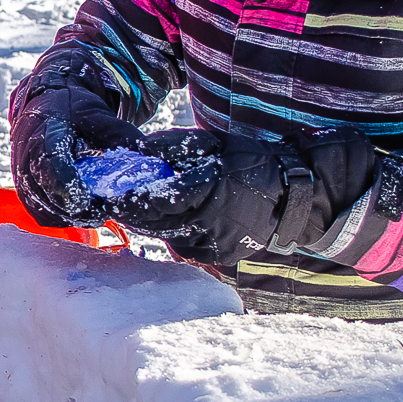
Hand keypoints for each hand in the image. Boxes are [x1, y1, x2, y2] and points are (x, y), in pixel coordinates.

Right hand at [9, 75, 145, 226]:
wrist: (46, 103)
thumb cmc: (71, 108)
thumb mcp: (97, 113)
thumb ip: (119, 133)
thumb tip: (148, 153)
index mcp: (44, 132)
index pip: (48, 162)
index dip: (64, 184)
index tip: (84, 201)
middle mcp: (26, 154)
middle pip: (42, 192)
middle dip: (72, 208)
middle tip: (102, 212)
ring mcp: (21, 172)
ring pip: (40, 206)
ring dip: (67, 215)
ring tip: (95, 214)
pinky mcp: (25, 186)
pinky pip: (38, 210)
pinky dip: (59, 216)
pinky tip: (79, 213)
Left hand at [112, 127, 380, 265]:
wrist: (292, 198)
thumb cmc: (251, 163)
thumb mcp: (213, 144)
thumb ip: (175, 147)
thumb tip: (139, 150)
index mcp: (206, 192)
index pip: (155, 200)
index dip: (130, 198)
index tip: (110, 193)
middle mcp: (207, 224)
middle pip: (155, 221)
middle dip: (134, 211)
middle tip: (115, 200)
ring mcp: (212, 244)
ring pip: (167, 235)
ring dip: (152, 222)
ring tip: (140, 207)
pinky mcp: (217, 256)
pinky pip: (184, 245)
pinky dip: (173, 232)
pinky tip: (172, 218)